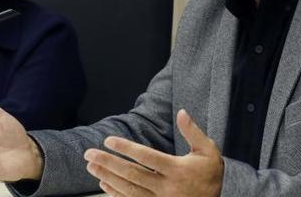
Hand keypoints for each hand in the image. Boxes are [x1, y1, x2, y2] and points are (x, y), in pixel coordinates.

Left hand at [83, 109, 223, 196]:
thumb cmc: (211, 173)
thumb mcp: (208, 150)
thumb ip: (193, 131)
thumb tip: (181, 111)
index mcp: (178, 170)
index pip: (147, 157)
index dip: (126, 148)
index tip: (109, 140)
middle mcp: (167, 188)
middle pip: (133, 174)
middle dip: (109, 163)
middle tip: (89, 154)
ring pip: (129, 190)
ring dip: (108, 177)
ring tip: (91, 167)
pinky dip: (116, 194)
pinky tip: (104, 184)